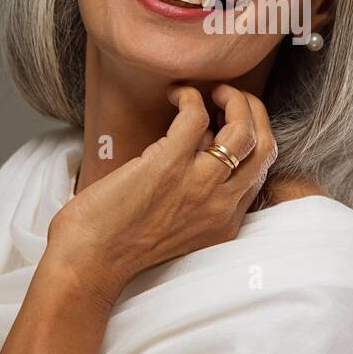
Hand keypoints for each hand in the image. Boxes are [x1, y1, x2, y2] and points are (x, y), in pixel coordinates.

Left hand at [43, 84, 277, 306]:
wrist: (89, 262)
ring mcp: (198, 184)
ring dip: (232, 99)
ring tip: (211, 91)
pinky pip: (195, 116)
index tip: (229, 121)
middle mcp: (221, 204)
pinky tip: (175, 94)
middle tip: (229, 97)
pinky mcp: (168, 165)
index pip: (260, 169)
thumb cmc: (119, 245)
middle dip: (253, 111)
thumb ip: (198, 196)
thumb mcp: (180, 229)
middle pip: (263, 146)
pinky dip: (189, 96)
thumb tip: (199, 147)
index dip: (251, 136)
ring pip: (242, 130)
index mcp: (225, 221)